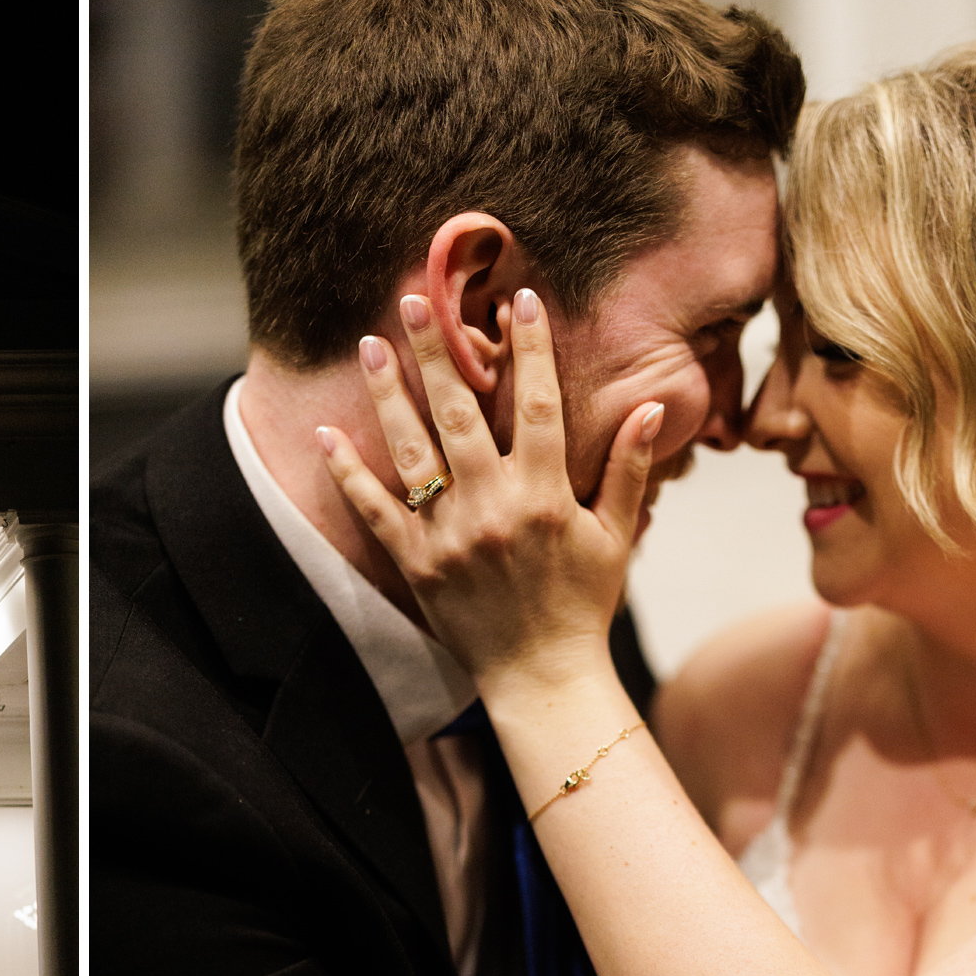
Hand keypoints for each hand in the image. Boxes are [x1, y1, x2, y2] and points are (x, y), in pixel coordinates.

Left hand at [320, 289, 662, 701]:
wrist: (542, 677)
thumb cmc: (583, 605)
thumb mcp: (616, 536)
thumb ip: (627, 469)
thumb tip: (649, 407)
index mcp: (545, 495)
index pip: (540, 404)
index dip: (531, 349)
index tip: (520, 299)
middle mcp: (493, 506)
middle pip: (460, 412)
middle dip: (438, 351)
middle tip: (416, 298)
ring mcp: (448, 534)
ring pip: (412, 450)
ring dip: (388, 393)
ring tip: (370, 344)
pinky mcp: (415, 563)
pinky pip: (373, 511)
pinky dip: (347, 473)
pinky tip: (326, 434)